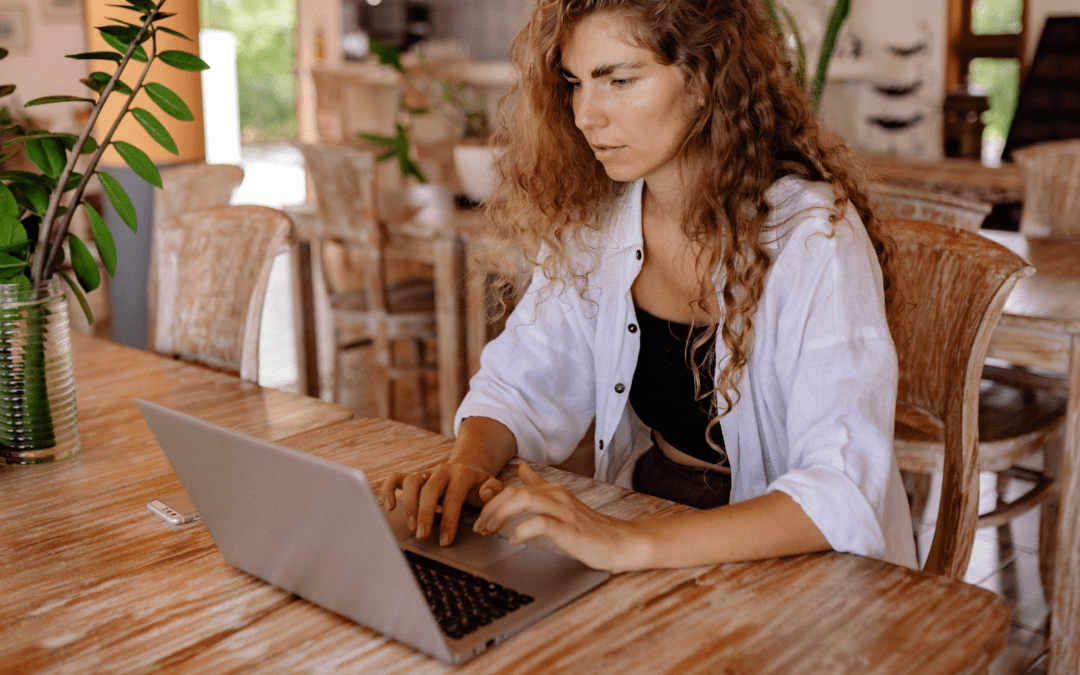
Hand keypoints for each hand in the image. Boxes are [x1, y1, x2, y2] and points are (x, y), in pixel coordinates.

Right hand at [380, 462, 503, 545]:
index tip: (446, 541)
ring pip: (412, 482)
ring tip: (411, 526)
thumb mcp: (491, 485)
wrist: (467, 469)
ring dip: (409, 504)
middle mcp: (442, 470)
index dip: (449, 520)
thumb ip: (493, 490)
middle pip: (429, 489)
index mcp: (462, 474)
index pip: (453, 497)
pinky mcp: (414, 476)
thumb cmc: (478, 485)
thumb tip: (486, 494)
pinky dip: (389, 489)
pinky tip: (389, 506)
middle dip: (425, 514)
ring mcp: (427, 472)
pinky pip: (396, 477)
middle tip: (423, 536)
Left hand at [472, 464, 644, 572]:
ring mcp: (563, 511)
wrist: (621, 542)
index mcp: (552, 490)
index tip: (480, 517)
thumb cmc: (589, 527)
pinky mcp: (569, 529)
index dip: (492, 501)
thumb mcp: (561, 502)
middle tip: (481, 528)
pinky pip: (540, 523)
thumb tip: (523, 470)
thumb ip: (540, 486)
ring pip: (524, 500)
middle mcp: (556, 495)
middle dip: (491, 509)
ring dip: (501, 515)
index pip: (513, 487)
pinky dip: (522, 531)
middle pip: (513, 492)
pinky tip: (515, 540)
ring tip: (491, 531)